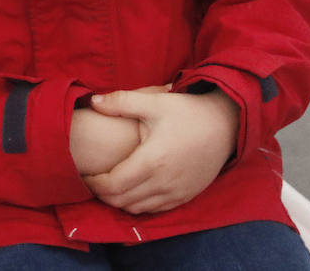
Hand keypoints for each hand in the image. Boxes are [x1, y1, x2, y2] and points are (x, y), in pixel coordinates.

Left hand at [82, 89, 239, 213]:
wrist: (225, 125)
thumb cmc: (187, 112)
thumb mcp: (154, 102)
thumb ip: (120, 102)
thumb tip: (92, 100)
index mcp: (152, 161)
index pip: (113, 185)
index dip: (93, 183)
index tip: (83, 173)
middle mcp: (164, 182)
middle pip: (121, 201)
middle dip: (101, 194)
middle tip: (90, 180)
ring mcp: (176, 193)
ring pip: (137, 209)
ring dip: (119, 201)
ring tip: (108, 185)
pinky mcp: (186, 196)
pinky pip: (155, 209)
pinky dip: (138, 205)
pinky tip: (131, 190)